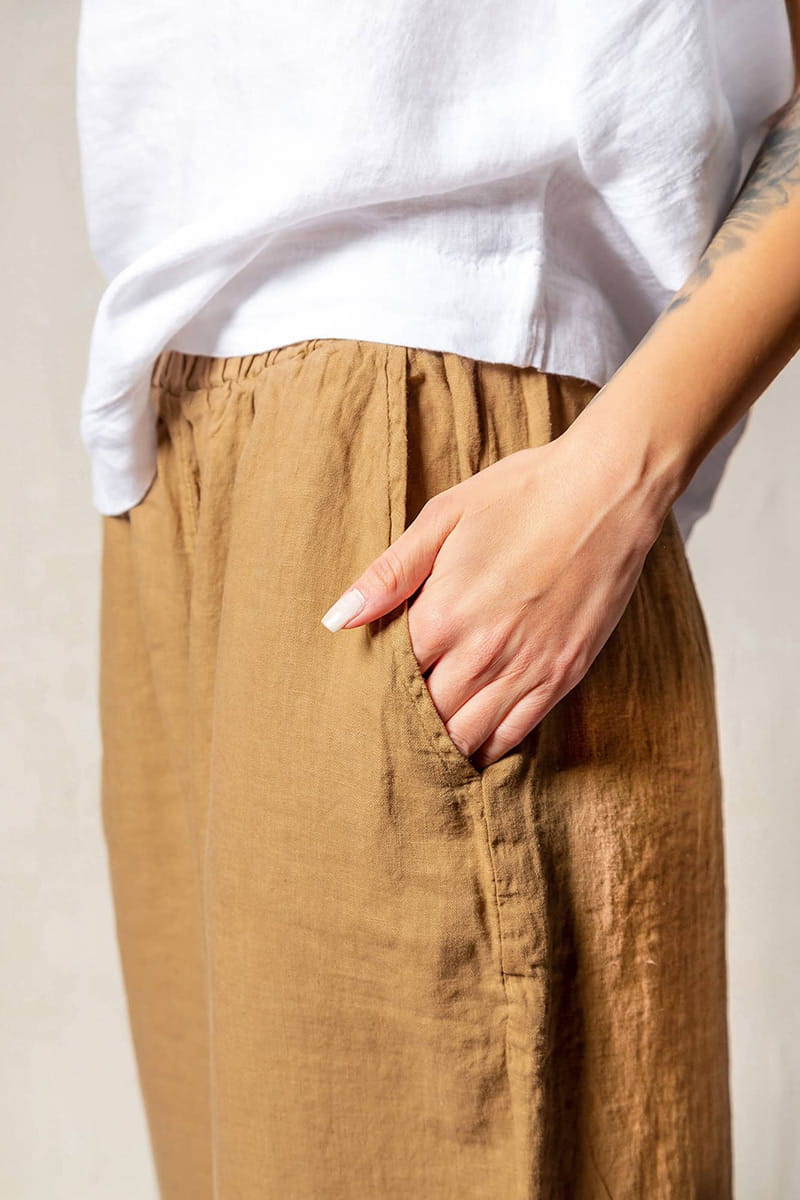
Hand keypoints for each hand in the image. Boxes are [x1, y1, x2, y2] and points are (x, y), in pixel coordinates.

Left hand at [320, 418, 671, 767]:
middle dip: (406, 721)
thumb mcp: (444, 517)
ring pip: (468, 735)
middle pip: (426, 715)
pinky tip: (474, 746)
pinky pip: (515, 733)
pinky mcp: (562, 676)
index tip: (365, 688)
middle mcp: (481, 653)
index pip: (390, 677)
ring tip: (426, 742)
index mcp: (443, 614)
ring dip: (444, 742)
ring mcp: (526, 669)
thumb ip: (389, 573)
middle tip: (389, 724)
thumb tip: (338, 619)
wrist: (609, 492)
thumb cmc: (522, 494)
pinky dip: (489, 748)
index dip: (375, 686)